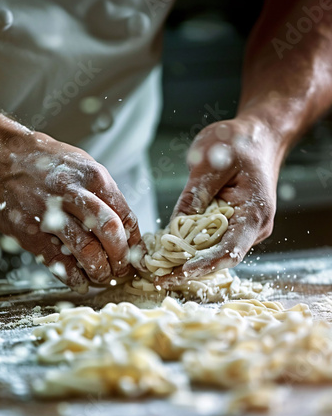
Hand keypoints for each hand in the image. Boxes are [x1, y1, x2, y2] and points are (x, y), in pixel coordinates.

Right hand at [0, 128, 145, 292]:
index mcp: (93, 177)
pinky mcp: (30, 232)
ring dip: (100, 271)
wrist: (1, 159)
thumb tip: (126, 229)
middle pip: (110, 232)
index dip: (135, 242)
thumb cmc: (47, 164)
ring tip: (103, 277)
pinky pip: (59, 262)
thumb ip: (105, 195)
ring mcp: (50, 214)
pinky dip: (74, 277)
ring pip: (87, 250)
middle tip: (122, 270)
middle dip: (121, 258)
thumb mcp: (83, 166)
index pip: (125, 216)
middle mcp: (74, 194)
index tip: (136, 256)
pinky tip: (80, 281)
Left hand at [157, 116, 283, 288]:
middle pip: (220, 259)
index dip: (206, 264)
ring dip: (186, 262)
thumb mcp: (211, 162)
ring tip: (158, 271)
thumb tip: (173, 226)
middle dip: (188, 269)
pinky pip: (210, 242)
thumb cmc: (240, 143)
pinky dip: (190, 249)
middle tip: (158, 278)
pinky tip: (167, 254)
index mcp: (254, 214)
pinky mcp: (231, 226)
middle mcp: (252, 228)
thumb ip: (194, 194)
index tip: (181, 271)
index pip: (231, 250)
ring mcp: (242, 229)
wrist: (258, 137)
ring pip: (213, 253)